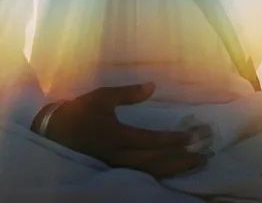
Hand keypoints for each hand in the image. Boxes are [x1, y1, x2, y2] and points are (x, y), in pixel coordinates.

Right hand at [42, 82, 207, 178]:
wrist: (56, 132)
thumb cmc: (81, 111)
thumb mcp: (102, 96)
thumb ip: (128, 93)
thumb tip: (153, 86)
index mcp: (117, 137)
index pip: (152, 141)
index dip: (174, 139)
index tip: (194, 135)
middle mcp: (120, 157)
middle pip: (157, 162)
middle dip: (183, 158)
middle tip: (205, 152)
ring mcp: (118, 167)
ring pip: (153, 172)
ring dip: (177, 168)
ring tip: (197, 162)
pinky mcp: (117, 170)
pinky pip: (145, 175)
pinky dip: (163, 172)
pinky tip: (176, 169)